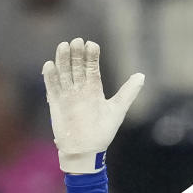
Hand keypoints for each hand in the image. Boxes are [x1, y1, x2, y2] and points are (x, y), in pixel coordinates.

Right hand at [42, 39, 143, 173]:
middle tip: (77, 41)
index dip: (91, 56)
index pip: (92, 67)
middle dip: (77, 54)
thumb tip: (142, 75)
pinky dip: (50, 76)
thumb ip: (128, 92)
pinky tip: (50, 65)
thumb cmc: (103, 132)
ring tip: (64, 46)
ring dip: (63, 60)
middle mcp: (80, 89)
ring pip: (64, 72)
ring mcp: (67, 94)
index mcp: (94, 89)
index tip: (92, 44)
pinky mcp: (56, 102)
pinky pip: (52, 86)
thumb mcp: (118, 110)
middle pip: (77, 66)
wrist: (86, 150)